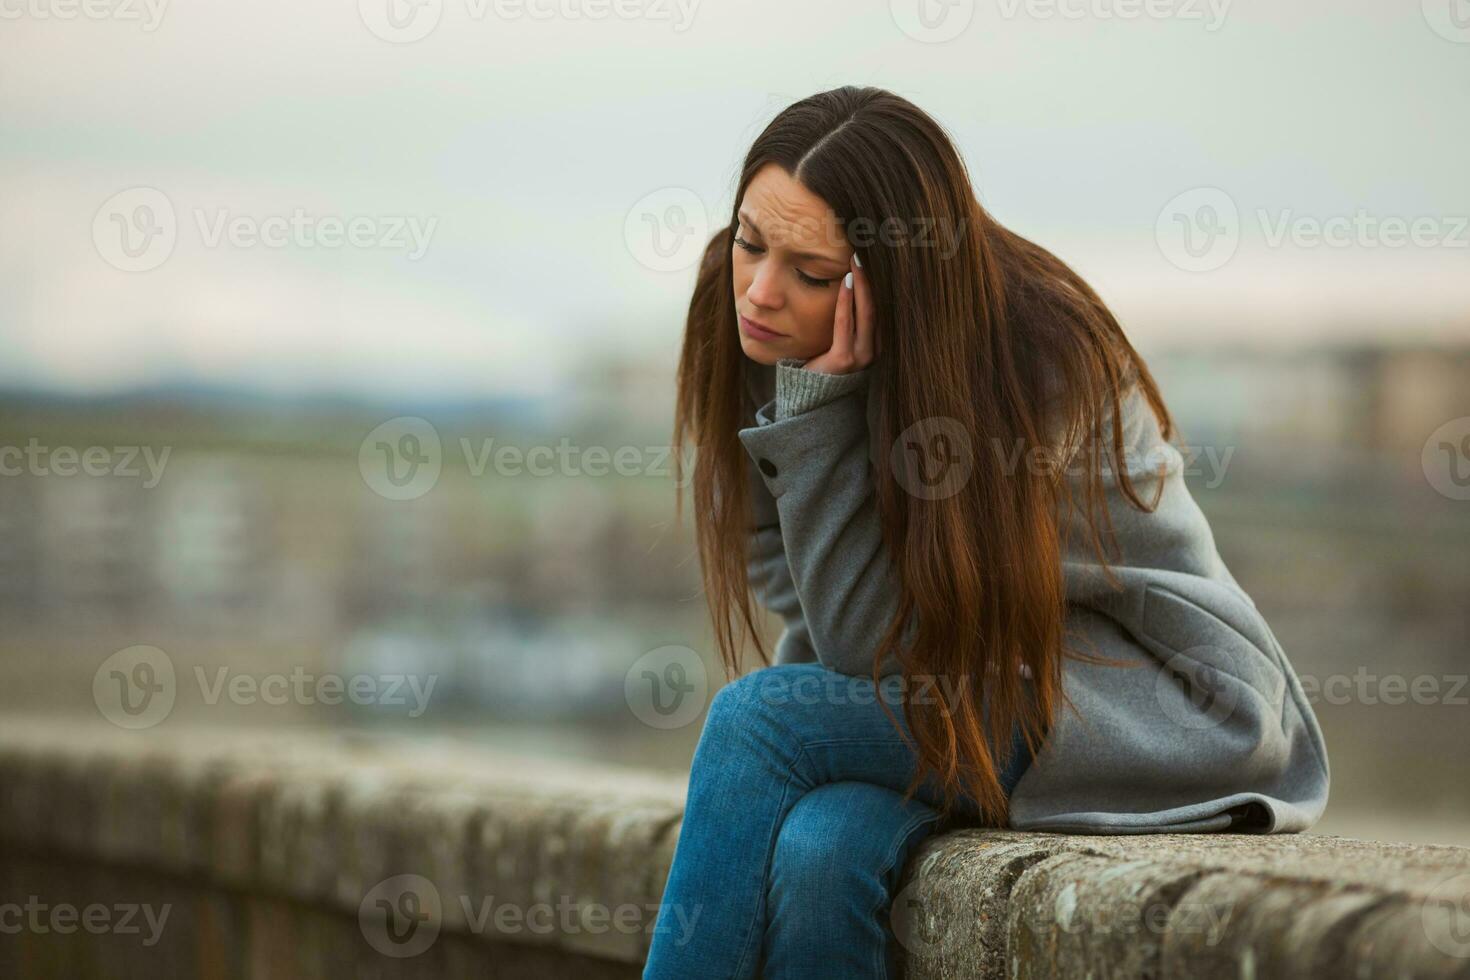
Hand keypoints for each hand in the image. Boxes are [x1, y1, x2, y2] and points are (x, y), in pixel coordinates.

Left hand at [803, 254, 876, 374]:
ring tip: (857, 262)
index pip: (879, 309)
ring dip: (861, 284)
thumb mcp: (838, 339)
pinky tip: (845, 282)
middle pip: (876, 307)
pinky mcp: (844, 359)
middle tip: (864, 254)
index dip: (876, 284)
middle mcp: (874, 351)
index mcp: (875, 345)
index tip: (870, 262)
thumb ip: (847, 320)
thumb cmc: (821, 364)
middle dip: (871, 279)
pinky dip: (846, 301)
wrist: (808, 397)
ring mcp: (861, 356)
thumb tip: (845, 283)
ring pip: (865, 312)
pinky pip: (846, 323)